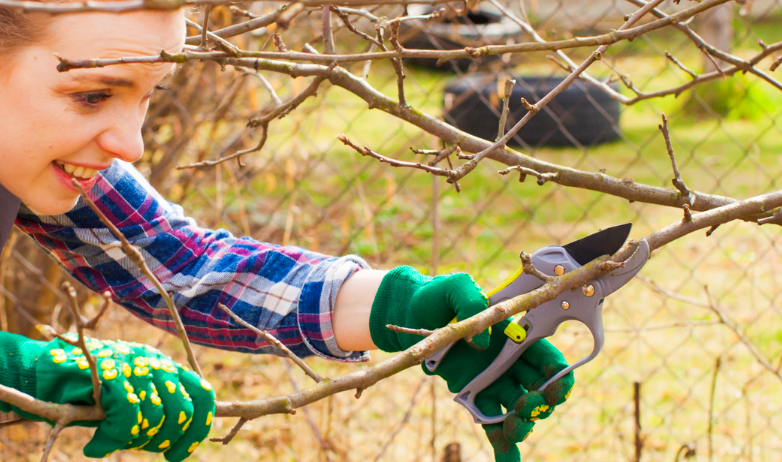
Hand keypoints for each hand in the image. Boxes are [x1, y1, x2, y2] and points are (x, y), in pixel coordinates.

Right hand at [0, 332, 214, 460]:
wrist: (47, 374)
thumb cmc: (92, 391)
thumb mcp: (133, 395)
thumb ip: (158, 407)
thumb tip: (185, 435)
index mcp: (165, 366)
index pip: (202, 395)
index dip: (197, 430)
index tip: (177, 454)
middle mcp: (153, 362)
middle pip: (182, 410)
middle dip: (166, 439)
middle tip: (143, 448)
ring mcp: (133, 366)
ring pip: (155, 417)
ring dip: (135, 441)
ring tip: (115, 442)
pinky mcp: (110, 374)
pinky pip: (127, 417)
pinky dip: (112, 440)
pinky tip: (96, 446)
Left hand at [369, 266, 573, 461]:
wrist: (413, 313)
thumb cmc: (440, 296)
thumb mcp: (455, 287)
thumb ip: (470, 300)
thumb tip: (483, 343)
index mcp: (518, 336)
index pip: (550, 361)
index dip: (558, 377)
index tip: (552, 388)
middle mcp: (512, 362)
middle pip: (540, 391)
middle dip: (540, 404)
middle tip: (524, 406)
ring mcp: (495, 381)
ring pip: (520, 411)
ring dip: (523, 425)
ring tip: (512, 428)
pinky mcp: (474, 396)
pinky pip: (493, 423)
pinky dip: (502, 445)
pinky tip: (506, 460)